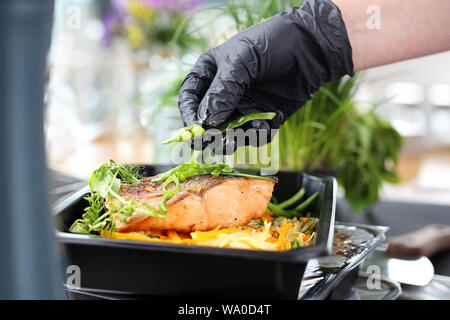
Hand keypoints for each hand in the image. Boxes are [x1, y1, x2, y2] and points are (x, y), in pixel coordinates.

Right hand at [178, 0, 353, 150]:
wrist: (311, 48)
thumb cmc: (271, 44)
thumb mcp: (241, 62)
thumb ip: (222, 92)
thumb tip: (206, 123)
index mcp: (211, 73)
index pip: (190, 98)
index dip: (189, 115)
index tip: (194, 131)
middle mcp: (224, 93)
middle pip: (208, 120)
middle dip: (208, 133)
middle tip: (209, 144)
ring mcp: (244, 106)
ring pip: (229, 132)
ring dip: (230, 140)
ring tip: (232, 142)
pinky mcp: (264, 117)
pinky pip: (254, 134)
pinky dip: (257, 134)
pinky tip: (266, 123)